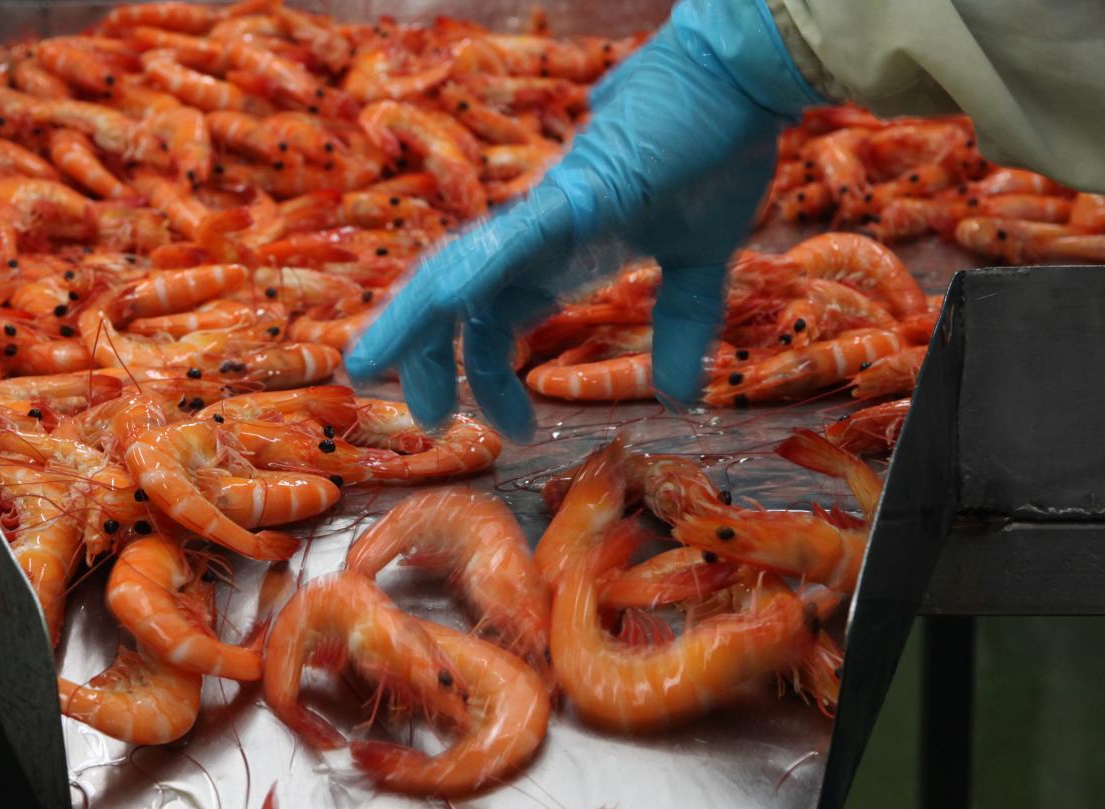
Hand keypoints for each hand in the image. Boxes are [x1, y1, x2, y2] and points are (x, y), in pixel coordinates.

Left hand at [346, 0, 821, 438]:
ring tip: (370, 365)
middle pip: (456, 304)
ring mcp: (547, 214)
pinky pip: (513, 238)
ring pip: (457, 268)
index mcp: (558, 259)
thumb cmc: (711, 152)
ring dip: (410, 319)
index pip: (496, 323)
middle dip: (425, 359)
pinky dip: (476, 269)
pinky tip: (443, 301)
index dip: (486, 379)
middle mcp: (536, 239)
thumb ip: (682, 328)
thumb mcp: (700, 264)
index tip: (512, 432)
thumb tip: (680, 400)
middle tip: (425, 423)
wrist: (733, 80)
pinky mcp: (575, 192)